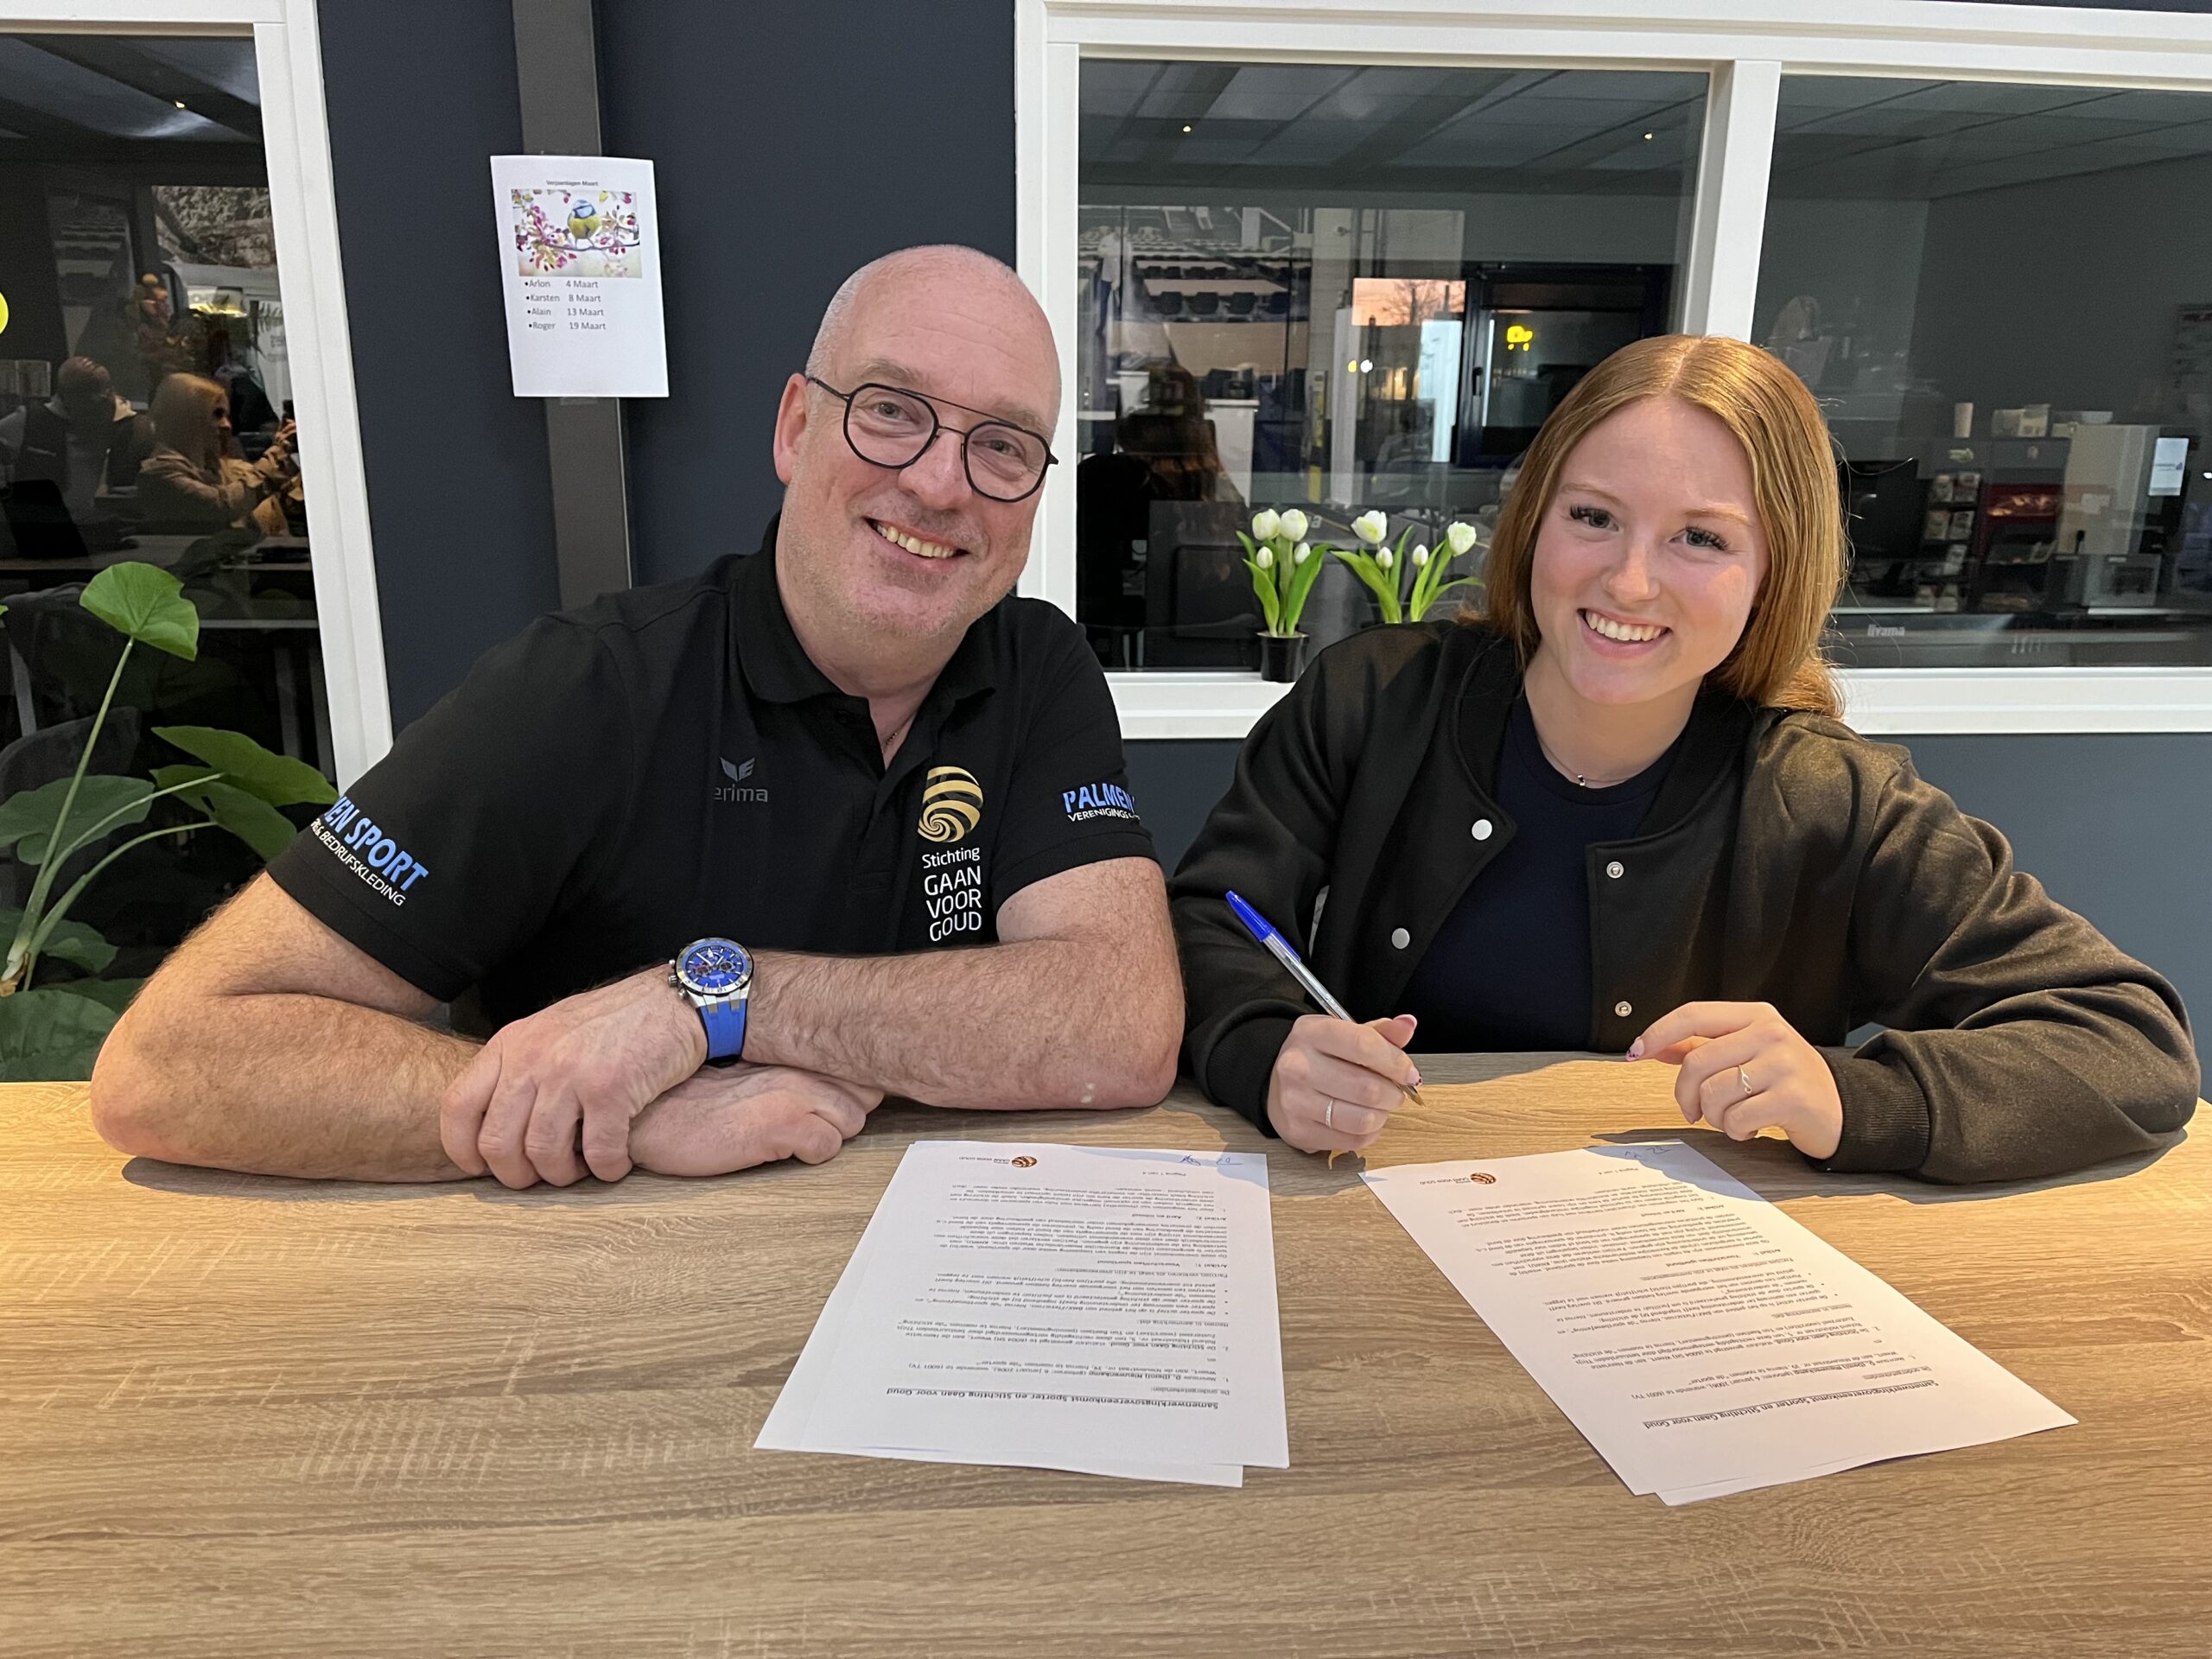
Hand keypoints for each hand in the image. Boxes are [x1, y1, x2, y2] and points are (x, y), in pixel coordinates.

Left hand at [440, 967, 706, 1187]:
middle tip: (540, 1177)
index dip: (462, 1149)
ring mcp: (571, 1073)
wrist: (674, 1000)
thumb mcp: (550, 1032)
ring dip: (563, 1176)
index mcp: (511, 1044)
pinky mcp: (612, 1089)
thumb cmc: (614, 1022)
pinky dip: (607, 1169)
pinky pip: (598, 1153)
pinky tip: (617, 1163)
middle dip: (517, 1175)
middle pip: (497, 1142)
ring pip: (544, 1154)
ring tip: (581, 1171)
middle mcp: (533, 1058)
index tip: (481, 1167)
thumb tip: (491, 1122)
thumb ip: (519, 1068)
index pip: (458, 1106)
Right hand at [629, 1064, 880, 1176]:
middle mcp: (796, 1067)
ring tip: (791, 1136)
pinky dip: (811, 1153)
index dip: (857, 1083)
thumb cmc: (693, 1100)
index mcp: (788, 1052)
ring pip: (852, 1120)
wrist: (649, 1117)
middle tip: (814, 1122)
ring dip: (830, 1133)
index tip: (849, 1093)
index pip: (855, 1061)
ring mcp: (790, 1095)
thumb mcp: (749, 1074)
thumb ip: (789, 1073)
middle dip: (848, 1112)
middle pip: (866, 1093)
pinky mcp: (779, 1127)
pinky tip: (780, 1150)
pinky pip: (826, 1147)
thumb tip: (830, 1084)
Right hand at [1266, 1013, 1420, 1155]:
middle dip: (1394, 1093)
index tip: (1409, 1072)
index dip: (1396, 1062)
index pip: (1365, 1045)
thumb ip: (1379, 1032)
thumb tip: (1407, 1024)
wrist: (1278, 1083)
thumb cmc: (1316, 1057)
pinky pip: (1354, 1140)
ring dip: (1383, 1115)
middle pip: (1368, 1088)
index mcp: (1311, 1033)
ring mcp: (1296, 1101)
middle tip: (1395, 1091)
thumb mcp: (1343, 1033)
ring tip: (1379, 1106)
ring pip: (1364, 1119)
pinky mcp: (1300, 1131)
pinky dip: (1369, 1132)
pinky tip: (1363, 1119)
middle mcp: (1298, 1066)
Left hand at [1629, 1001, 1842, 1159]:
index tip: (1635, 1052)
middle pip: (1696, 1063)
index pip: (1693, 1015)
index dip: (1658, 1033)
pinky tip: (1750, 1129)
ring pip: (1713, 1094)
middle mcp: (1770, 1033)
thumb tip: (1654, 1045)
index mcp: (1755, 1016)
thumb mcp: (1748, 1052)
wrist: (1843, 1109)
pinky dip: (1734, 1131)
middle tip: (1691, 1112)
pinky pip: (1737, 1119)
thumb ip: (1702, 1046)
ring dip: (1712, 1117)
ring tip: (1732, 1119)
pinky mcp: (1792, 1098)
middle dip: (1684, 1095)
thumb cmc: (1787, 1080)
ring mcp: (1783, 1064)